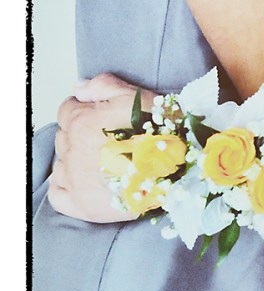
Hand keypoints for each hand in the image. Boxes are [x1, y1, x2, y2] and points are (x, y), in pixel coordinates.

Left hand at [46, 75, 149, 221]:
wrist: (178, 170)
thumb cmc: (160, 131)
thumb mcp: (136, 95)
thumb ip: (103, 86)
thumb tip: (77, 89)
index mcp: (82, 121)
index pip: (67, 109)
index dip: (84, 109)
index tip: (99, 115)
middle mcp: (73, 150)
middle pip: (64, 135)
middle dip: (79, 133)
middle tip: (106, 138)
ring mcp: (74, 179)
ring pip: (60, 162)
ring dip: (74, 159)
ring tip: (101, 161)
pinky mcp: (80, 204)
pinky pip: (57, 193)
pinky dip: (65, 186)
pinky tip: (83, 181)